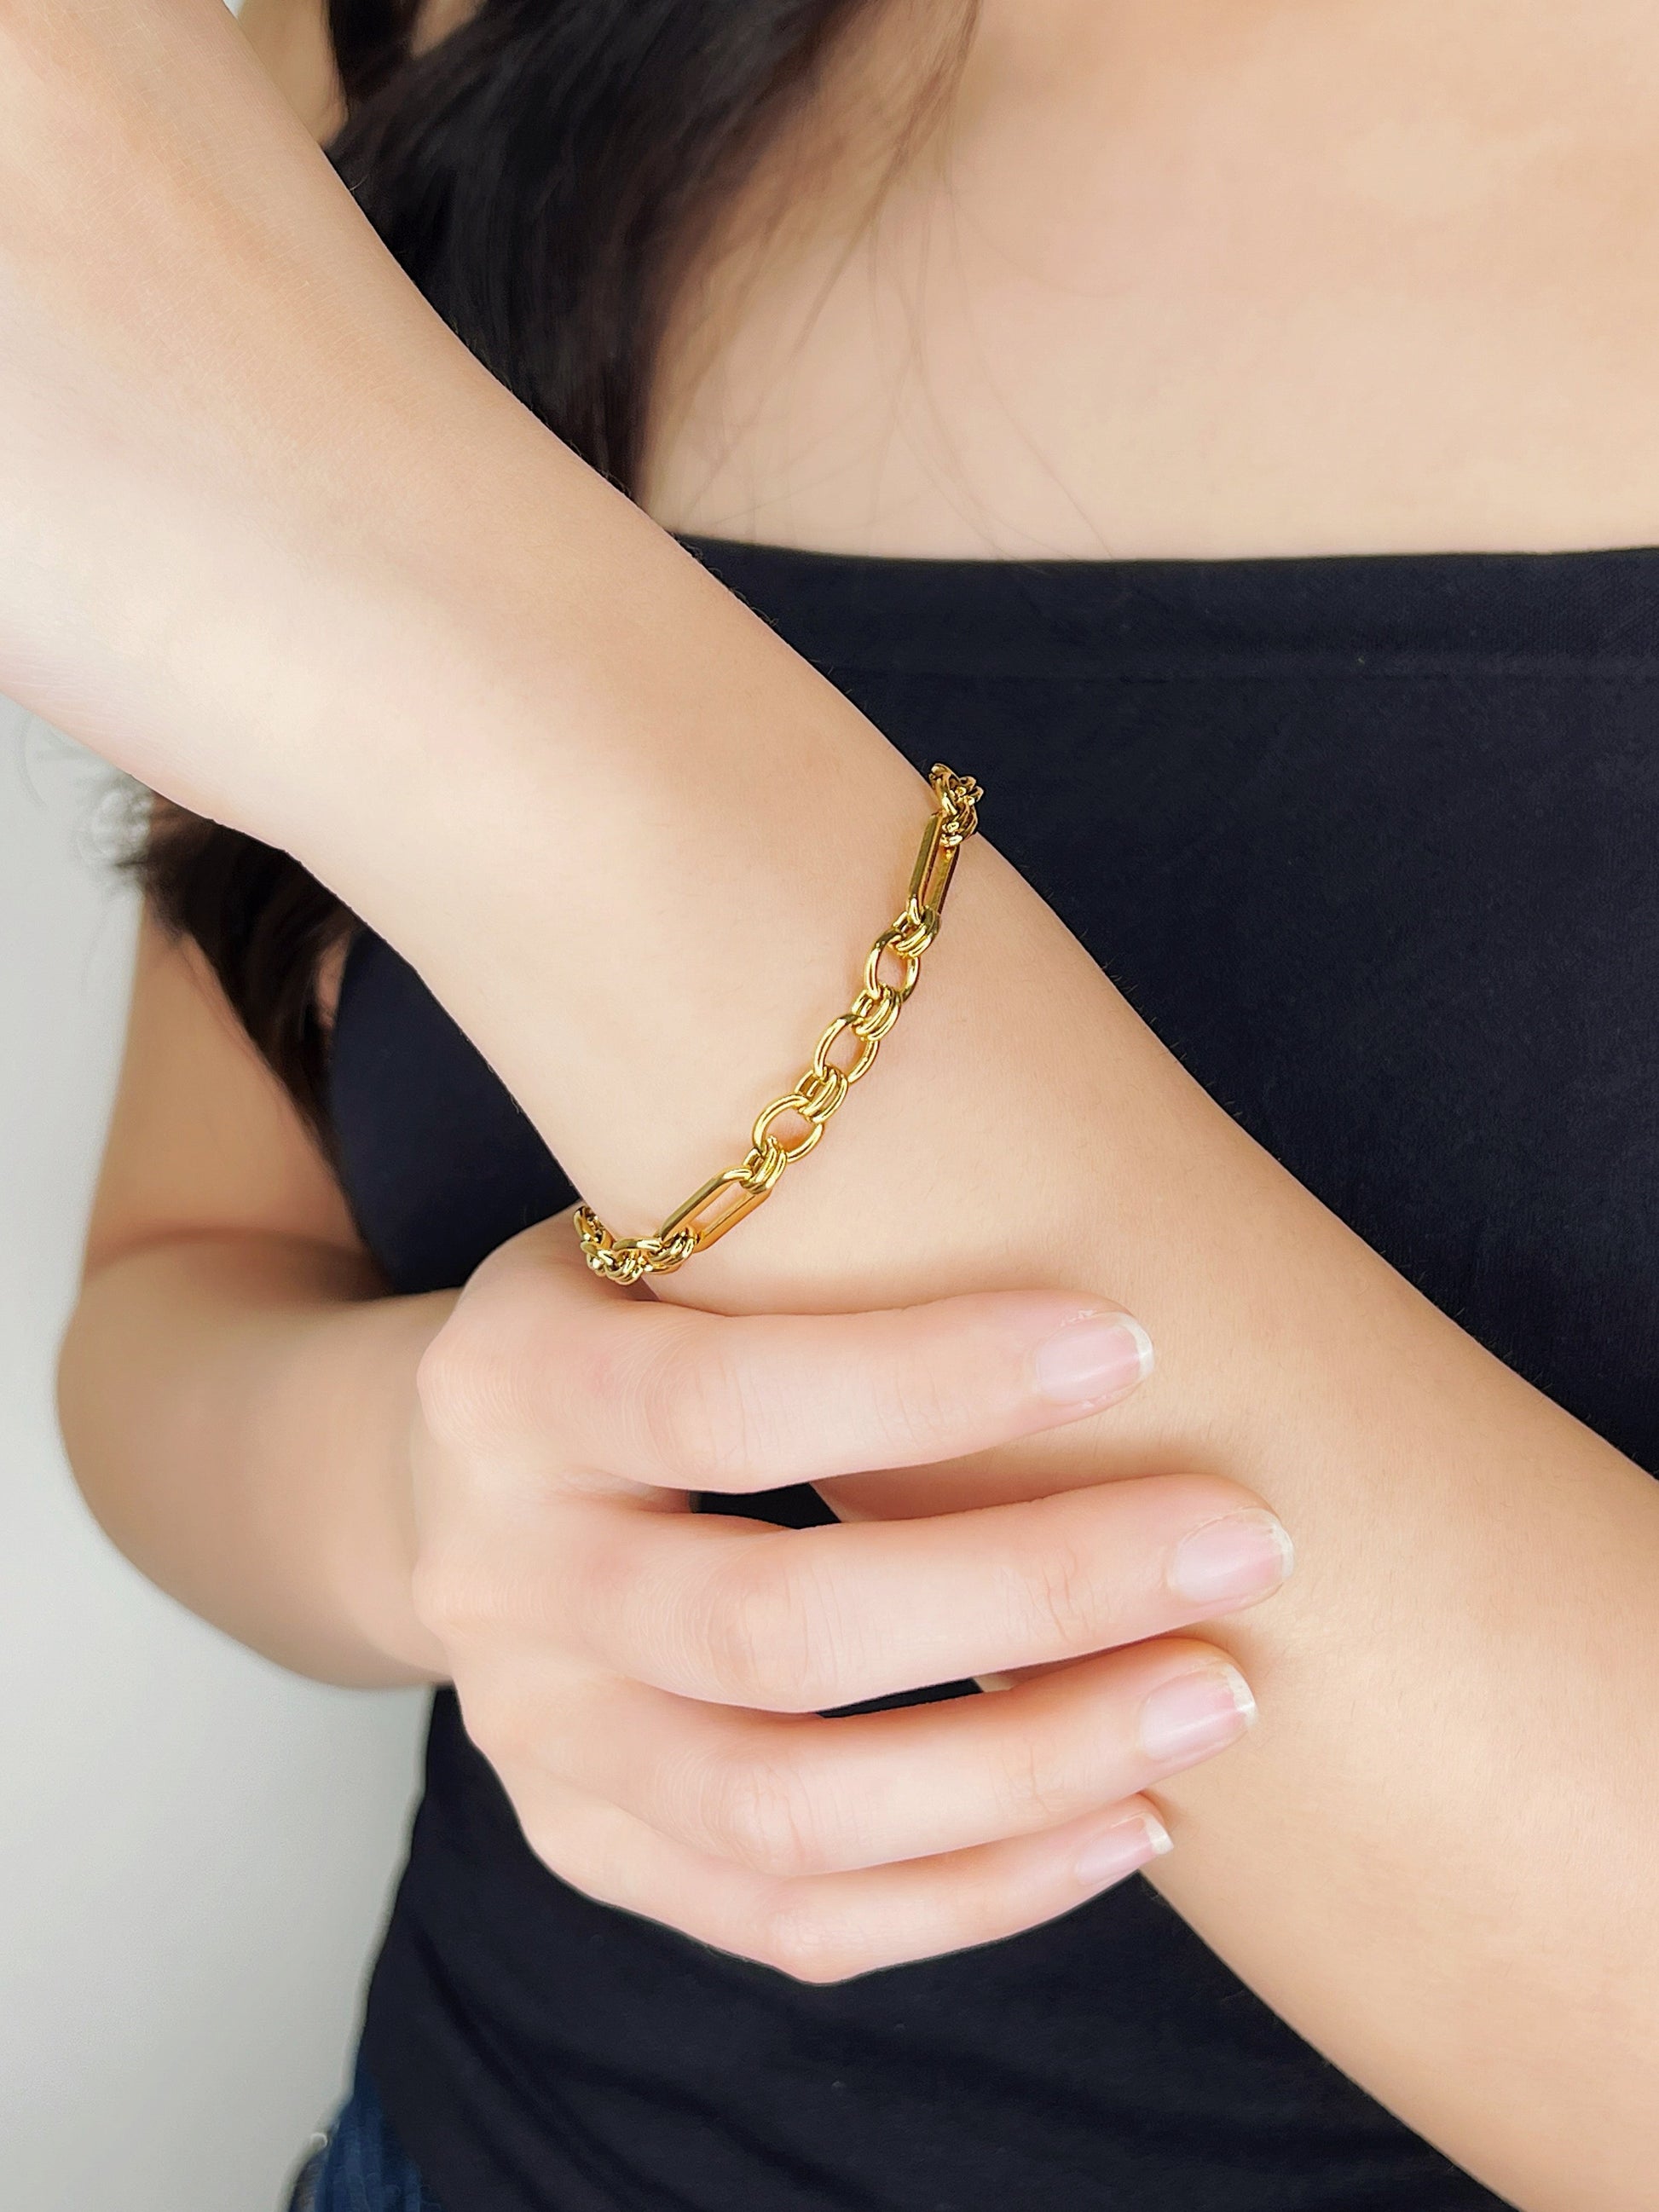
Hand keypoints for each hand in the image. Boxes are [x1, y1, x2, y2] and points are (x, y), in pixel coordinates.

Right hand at [407, 1213, 1293, 1981]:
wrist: (473, 1478)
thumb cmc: (641, 1316)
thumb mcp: (674, 1235)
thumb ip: (809, 1250)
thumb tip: (1113, 1246)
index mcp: (507, 1389)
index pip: (718, 1402)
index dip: (926, 1385)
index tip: (1130, 1345)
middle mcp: (496, 1581)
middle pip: (768, 1631)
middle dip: (1032, 1590)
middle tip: (1242, 1542)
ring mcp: (534, 1743)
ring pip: (787, 1814)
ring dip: (1029, 1768)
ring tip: (1217, 1697)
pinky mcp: (593, 1850)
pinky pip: (793, 1924)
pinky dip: (975, 1892)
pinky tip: (1129, 1823)